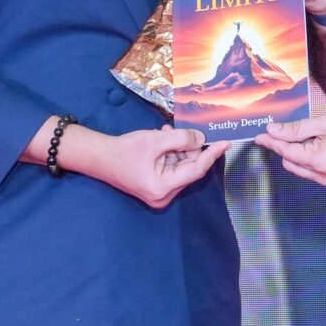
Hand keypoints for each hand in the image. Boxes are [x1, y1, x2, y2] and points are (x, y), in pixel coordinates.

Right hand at [72, 124, 230, 208]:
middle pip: (188, 168)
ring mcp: (159, 193)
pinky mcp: (156, 187)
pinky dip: (170, 153)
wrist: (100, 158)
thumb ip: (181, 138)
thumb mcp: (154, 140)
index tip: (226, 142)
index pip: (196, 170)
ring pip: (180, 166)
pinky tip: (162, 140)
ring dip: (177, 148)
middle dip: (188, 147)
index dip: (211, 155)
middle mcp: (163, 195)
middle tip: (180, 130)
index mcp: (163, 188)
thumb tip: (201, 138)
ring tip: (164, 133)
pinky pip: (171, 168)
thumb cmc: (123, 150)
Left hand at [256, 108, 325, 187]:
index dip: (271, 142)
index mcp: (318, 160)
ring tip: (311, 135)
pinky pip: (312, 171)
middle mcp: (321, 176)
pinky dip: (308, 159)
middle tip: (289, 129)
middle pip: (290, 162)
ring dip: (297, 153)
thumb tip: (273, 131)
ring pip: (300, 168)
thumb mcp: (324, 122)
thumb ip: (296, 129)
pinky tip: (319, 144)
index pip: (286, 151)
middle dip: (286, 147)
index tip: (259, 136)